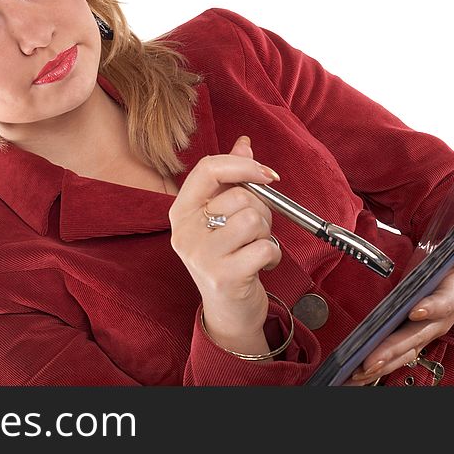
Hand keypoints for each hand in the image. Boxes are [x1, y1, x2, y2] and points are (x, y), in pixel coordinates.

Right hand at [169, 135, 281, 352]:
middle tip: (255, 231)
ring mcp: (200, 255)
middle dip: (261, 211)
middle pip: (239, 196)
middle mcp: (185, 231)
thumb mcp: (223, 216)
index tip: (267, 174)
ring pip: (254, 220)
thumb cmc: (227, 257)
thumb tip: (243, 143)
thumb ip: (231, 178)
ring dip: (266, 234)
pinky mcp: (222, 276)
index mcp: (181, 211)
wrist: (227, 310)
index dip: (242, 165)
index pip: (208, 168)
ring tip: (254, 248)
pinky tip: (260, 265)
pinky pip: (264, 247)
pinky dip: (272, 255)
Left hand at [347, 248, 453, 384]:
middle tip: (371, 359)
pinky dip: (376, 369)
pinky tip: (356, 376)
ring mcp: (424, 334)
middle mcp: (438, 321)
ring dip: (380, 365)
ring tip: (357, 373)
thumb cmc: (453, 269)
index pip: (443, 303)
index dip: (431, 307)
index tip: (417, 310)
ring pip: (403, 354)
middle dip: (392, 350)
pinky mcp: (412, 342)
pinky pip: (394, 358)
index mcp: (451, 295)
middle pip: (415, 338)